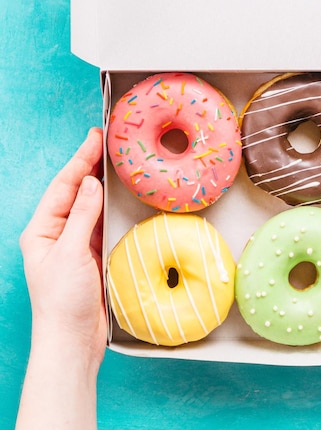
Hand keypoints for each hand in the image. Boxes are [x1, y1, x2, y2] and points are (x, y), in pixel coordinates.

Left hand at [17, 127, 104, 428]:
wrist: (73, 340)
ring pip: (90, 206)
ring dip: (102, 185)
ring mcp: (76, 243)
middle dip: (90, 166)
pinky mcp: (93, 255)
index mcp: (42, 229)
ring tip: (117, 163)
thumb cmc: (62, 301)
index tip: (95, 137)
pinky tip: (121, 198)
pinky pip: (102, 224)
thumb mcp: (69, 254)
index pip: (63, 186)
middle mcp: (57, 232)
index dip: (80, 160)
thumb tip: (92, 183)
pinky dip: (111, 208)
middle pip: (76, 192)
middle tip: (108, 142)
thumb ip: (82, 217)